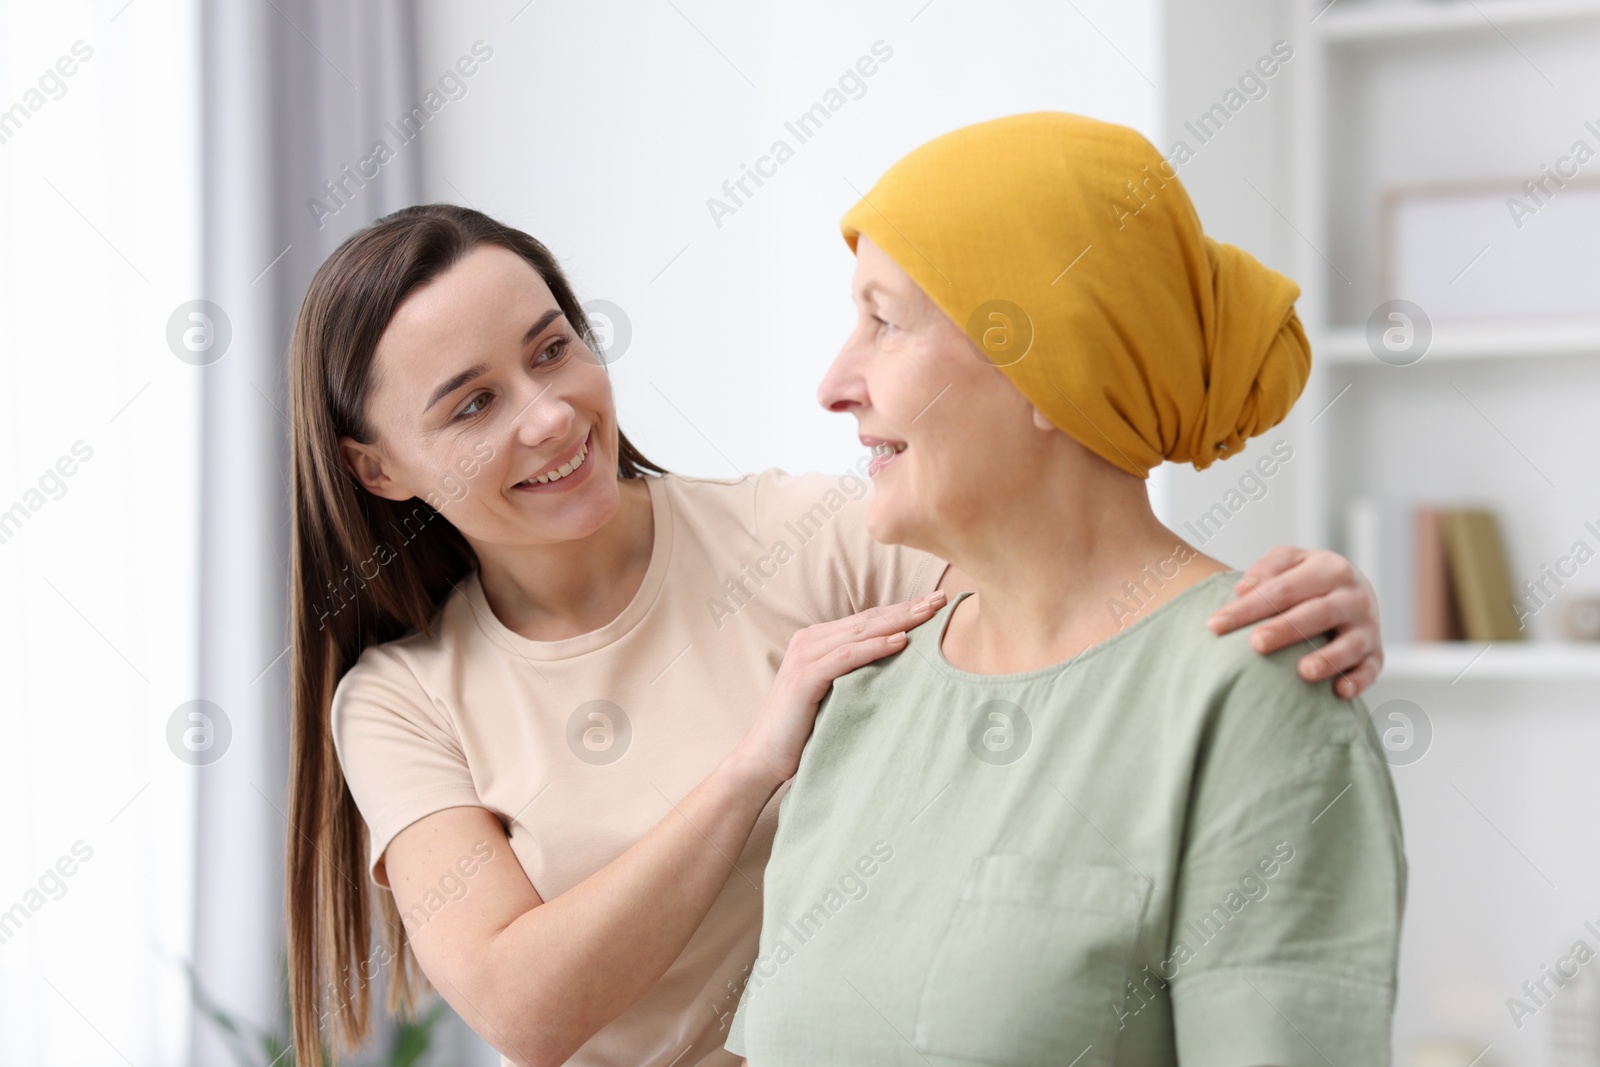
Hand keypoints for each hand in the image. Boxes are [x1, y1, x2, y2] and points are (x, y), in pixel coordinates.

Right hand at [729, 591, 947, 791]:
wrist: (764, 757)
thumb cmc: (803, 730)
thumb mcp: (834, 694)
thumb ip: (855, 674)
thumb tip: (899, 668)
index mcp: (816, 640)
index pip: (867, 619)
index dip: (901, 610)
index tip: (935, 603)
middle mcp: (809, 640)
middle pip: (868, 619)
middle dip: (906, 609)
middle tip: (941, 599)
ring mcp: (805, 656)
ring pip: (860, 632)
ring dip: (898, 621)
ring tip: (929, 613)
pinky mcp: (805, 677)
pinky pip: (847, 656)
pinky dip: (875, 647)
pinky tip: (901, 641)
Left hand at [1207, 546, 1382, 699]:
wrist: (1350, 591)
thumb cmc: (1306, 580)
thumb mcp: (1289, 562)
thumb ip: (1268, 569)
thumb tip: (1243, 588)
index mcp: (1329, 569)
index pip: (1283, 589)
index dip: (1248, 607)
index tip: (1214, 625)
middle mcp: (1353, 596)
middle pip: (1318, 613)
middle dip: (1285, 629)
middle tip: (1255, 643)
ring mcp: (1368, 626)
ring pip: (1350, 643)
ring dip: (1328, 658)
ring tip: (1302, 672)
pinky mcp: (1376, 653)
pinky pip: (1371, 669)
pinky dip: (1358, 681)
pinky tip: (1339, 693)